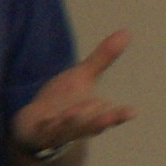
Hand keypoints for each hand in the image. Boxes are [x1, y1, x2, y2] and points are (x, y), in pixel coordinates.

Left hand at [12, 30, 135, 156]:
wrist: (33, 124)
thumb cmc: (63, 101)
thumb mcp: (82, 76)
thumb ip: (102, 59)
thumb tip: (126, 32)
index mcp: (93, 114)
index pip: (109, 116)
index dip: (120, 115)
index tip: (132, 112)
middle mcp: (78, 126)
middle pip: (91, 125)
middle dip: (98, 121)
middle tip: (106, 114)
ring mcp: (57, 131)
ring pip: (67, 129)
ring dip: (71, 122)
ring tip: (75, 112)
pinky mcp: (37, 133)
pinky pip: (41, 132)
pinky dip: (44, 127)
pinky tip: (45, 120)